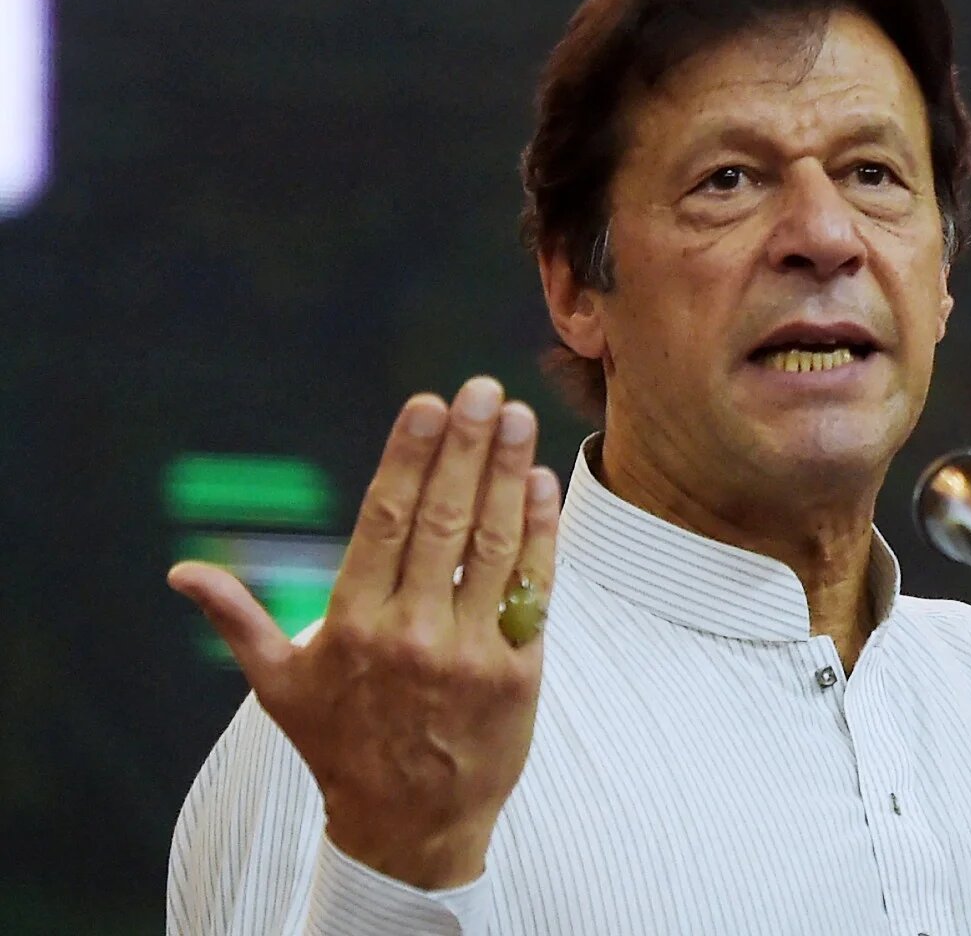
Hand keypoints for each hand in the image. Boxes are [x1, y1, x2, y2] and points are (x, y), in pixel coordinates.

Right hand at [169, 377, 559, 888]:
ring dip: (509, 474)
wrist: (411, 827)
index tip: (427, 403)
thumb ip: (239, 619)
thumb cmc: (343, 747)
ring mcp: (467, 652)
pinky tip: (542, 483)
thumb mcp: (280, 686)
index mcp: (351, 624)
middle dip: (465, 448)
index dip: (408, 457)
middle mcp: (409, 632)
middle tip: (481, 390)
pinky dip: (540, 533)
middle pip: (442, 521)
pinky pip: (532, 589)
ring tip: (516, 417)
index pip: (383, 521)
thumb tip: (181, 573)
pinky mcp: (517, 672)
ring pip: (492, 546)